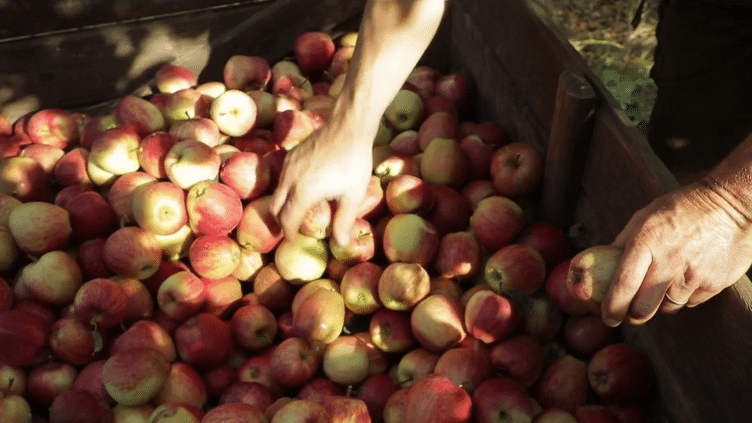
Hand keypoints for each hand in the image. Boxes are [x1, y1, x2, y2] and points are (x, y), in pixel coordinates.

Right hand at [270, 123, 373, 245]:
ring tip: (296, 212)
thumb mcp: (352, 195)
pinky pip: (282, 177)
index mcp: (303, 193)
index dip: (289, 234)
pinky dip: (286, 189)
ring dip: (283, 204)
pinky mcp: (291, 155)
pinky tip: (302, 190)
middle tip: (289, 231)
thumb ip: (344, 221)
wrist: (348, 127)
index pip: (287, 220)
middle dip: (280, 221)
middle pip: (275, 208)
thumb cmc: (354, 162)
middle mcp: (289, 180)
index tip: (292, 241)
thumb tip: (341, 244)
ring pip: (277, 192)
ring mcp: (288, 165)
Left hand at [602, 182, 751, 325]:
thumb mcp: (644, 218)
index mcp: (645, 242)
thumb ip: (622, 243)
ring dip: (660, 304)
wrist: (730, 205)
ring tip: (663, 283)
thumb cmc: (680, 209)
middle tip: (629, 313)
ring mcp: (692, 275)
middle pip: (643, 309)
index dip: (612, 307)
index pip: (623, 285)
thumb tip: (601, 264)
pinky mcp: (713, 284)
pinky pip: (690, 303)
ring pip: (667, 308)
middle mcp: (668, 262)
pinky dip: (683, 296)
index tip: (607, 317)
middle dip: (632, 316)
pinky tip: (686, 277)